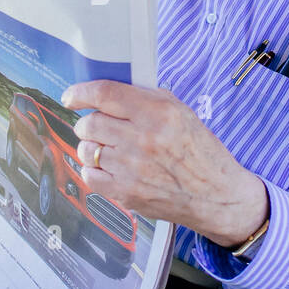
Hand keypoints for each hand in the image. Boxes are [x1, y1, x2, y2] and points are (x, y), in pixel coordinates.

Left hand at [61, 80, 269, 247]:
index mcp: (158, 113)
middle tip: (98, 127)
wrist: (217, 196)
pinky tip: (109, 168)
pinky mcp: (127, 193)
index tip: (71, 97)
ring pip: (87, 150)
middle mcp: (143, 139)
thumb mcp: (182, 112)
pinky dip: (93, 170)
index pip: (105, 94)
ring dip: (91, 147)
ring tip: (109, 150)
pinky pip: (89, 176)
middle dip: (89, 123)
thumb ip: (146, 98)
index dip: (80, 93)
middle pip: (90, 123)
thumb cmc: (200, 152)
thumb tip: (110, 92)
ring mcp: (132, 168)